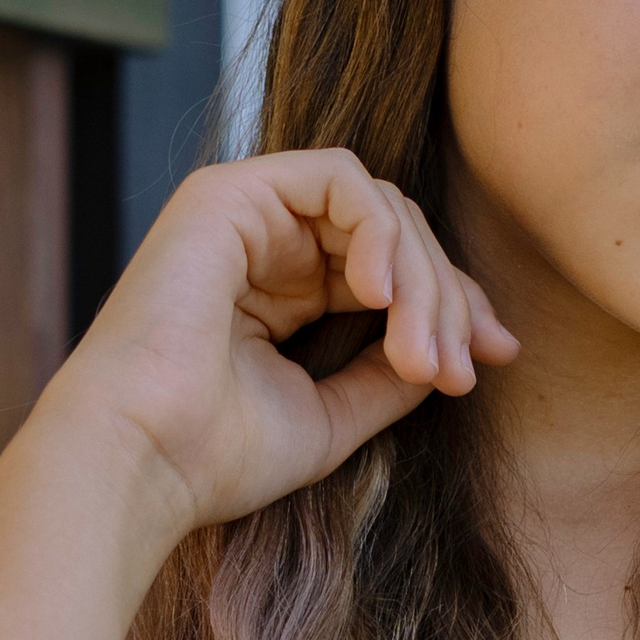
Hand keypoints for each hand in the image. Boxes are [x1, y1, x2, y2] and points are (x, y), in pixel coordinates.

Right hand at [31, 149, 518, 547]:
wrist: (143, 461)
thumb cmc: (217, 456)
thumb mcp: (334, 417)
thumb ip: (390, 377)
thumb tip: (456, 351)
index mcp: (283, 294)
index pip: (393, 272)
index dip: (456, 307)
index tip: (496, 358)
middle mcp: (265, 247)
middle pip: (397, 235)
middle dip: (447, 300)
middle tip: (459, 371)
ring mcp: (246, 213)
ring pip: (379, 206)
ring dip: (421, 278)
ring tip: (423, 357)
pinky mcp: (229, 192)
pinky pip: (339, 178)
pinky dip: (378, 230)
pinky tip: (381, 295)